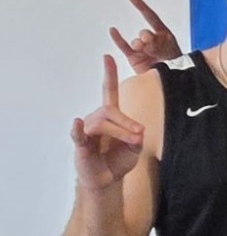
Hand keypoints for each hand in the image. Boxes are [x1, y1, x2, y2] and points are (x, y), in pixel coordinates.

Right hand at [71, 54, 145, 192]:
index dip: (108, 75)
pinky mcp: (81, 143)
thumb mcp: (134, 149)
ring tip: (132, 141)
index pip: (108, 92)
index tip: (108, 57)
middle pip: (110, 110)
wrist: (107, 179)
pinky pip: (78, 134)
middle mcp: (97, 119)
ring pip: (102, 122)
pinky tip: (78, 122)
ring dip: (120, 131)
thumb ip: (136, 138)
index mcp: (110, 117)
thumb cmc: (118, 160)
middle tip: (139, 135)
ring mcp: (87, 130)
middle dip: (127, 122)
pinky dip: (78, 128)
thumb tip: (137, 133)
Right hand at [109, 0, 180, 74]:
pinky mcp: (135, 58)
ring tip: (144, 50)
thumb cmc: (179, 69)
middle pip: (145, 33)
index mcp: (166, 37)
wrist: (175, 84)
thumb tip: (145, 40)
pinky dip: (118, 39)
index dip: (142, 8)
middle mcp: (153, 42)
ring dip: (139, 44)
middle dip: (146, 36)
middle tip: (147, 40)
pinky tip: (113, 30)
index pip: (153, 19)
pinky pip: (124, 47)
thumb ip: (159, 45)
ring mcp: (144, 50)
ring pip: (137, 42)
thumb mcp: (173, 54)